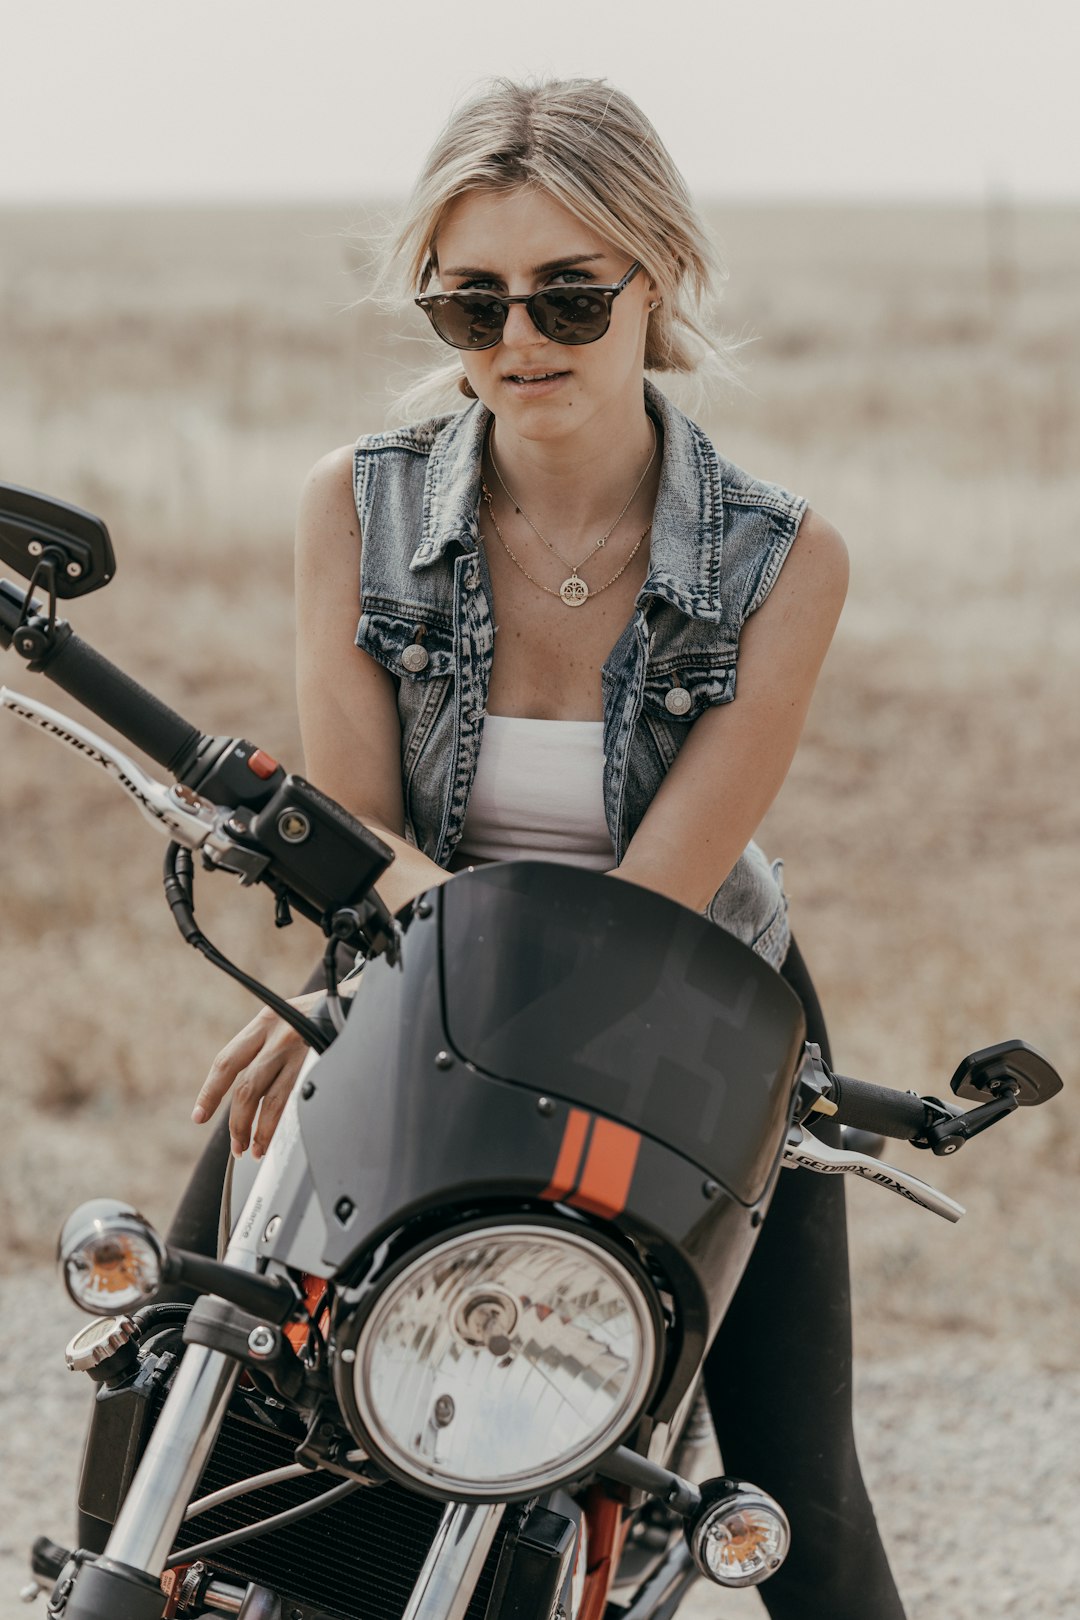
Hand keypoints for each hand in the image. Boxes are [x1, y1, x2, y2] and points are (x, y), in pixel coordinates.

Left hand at [192, 992, 323, 1159]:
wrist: (358, 998)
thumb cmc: (323, 1009)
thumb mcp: (287, 1015)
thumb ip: (266, 1043)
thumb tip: (246, 1084)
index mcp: (264, 1021)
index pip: (226, 1061)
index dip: (210, 1092)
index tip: (200, 1115)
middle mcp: (277, 1034)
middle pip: (245, 1086)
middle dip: (236, 1122)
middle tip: (235, 1144)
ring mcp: (298, 1048)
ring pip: (267, 1098)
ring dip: (256, 1129)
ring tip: (252, 1149)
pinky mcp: (318, 1060)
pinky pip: (292, 1099)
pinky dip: (277, 1123)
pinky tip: (272, 1137)